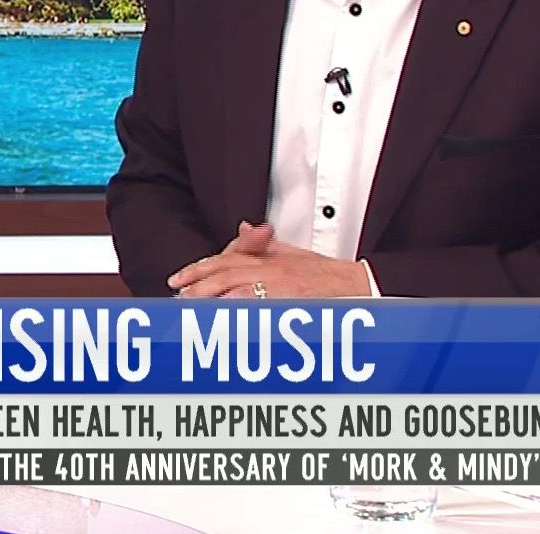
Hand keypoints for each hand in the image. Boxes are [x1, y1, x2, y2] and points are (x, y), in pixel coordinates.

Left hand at [167, 221, 370, 297]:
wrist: (362, 286)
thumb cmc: (332, 278)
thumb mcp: (296, 256)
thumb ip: (266, 245)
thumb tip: (244, 226)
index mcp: (270, 260)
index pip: (227, 260)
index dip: (199, 268)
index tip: (178, 279)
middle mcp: (272, 269)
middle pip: (226, 272)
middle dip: (197, 283)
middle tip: (176, 295)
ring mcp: (280, 284)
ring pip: (235, 286)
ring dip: (209, 296)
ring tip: (187, 306)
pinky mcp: (290, 298)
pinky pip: (257, 302)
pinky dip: (235, 307)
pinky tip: (218, 313)